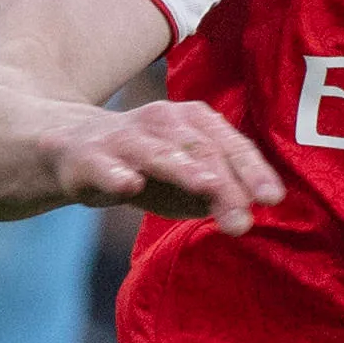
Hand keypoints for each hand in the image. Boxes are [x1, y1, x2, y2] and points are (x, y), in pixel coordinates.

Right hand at [49, 97, 281, 230]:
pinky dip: (115, 175)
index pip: (231, 146)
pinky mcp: (87, 159)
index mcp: (195, 122)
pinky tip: (128, 185)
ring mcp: (124, 139)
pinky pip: (102, 167)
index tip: (272, 199)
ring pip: (157, 153)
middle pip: (201, 151)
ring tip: (207, 187)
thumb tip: (253, 211)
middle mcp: (162, 122)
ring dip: (183, 170)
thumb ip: (222, 194)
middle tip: (243, 220)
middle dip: (225, 185)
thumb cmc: (147, 167)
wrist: (71, 149)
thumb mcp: (190, 181)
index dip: (253, 171)